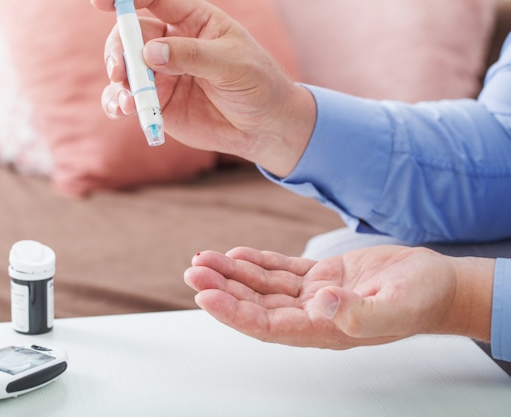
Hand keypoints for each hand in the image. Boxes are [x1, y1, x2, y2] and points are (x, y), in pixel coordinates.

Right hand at [92, 0, 315, 176]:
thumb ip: (191, 56)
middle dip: (120, 50)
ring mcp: (163, 74)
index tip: (102, 3)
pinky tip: (122, 110)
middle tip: (120, 71)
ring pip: (126, 69)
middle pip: (132, 35)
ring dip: (119, 81)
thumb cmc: (257, 85)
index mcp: (193, 21)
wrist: (264, 127)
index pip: (155, 1)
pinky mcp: (159, 102)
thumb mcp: (231, 65)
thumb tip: (149, 53)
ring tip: (128, 101)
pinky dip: (118, 104)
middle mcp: (172, 44)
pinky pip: (129, 99)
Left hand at [184, 245, 493, 348]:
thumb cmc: (422, 298)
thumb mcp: (397, 304)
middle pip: (257, 305)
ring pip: (264, 287)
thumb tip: (322, 304)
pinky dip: (258, 263)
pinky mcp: (322, 276)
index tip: (205, 295)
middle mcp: (314, 315)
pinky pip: (282, 271)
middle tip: (195, 271)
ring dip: (234, 273)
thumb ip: (361, 312)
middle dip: (223, 288)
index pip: (268, 325)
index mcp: (326, 329)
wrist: (438, 283)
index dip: (234, 312)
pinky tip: (238, 254)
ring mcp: (316, 295)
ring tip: (204, 259)